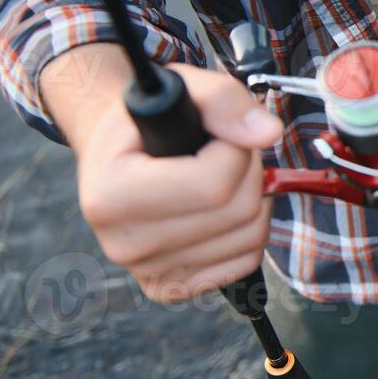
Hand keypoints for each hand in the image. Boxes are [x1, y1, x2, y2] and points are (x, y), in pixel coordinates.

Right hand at [66, 60, 282, 301]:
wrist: (118, 157)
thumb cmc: (151, 122)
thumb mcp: (182, 89)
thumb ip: (224, 101)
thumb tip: (267, 134)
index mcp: (110, 196)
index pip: (214, 183)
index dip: (236, 149)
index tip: (220, 134)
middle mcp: (123, 245)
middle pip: (238, 211)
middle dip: (249, 171)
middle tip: (226, 152)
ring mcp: (147, 273)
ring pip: (250, 238)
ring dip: (254, 198)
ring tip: (221, 176)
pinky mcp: (171, 289)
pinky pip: (246, 261)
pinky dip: (248, 229)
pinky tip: (219, 208)